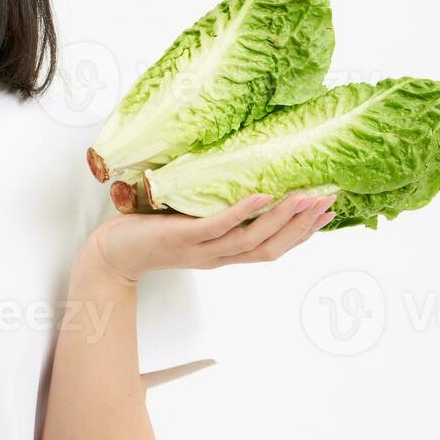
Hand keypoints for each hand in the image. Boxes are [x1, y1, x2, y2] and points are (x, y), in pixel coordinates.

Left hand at [83, 192, 337, 284]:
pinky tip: (262, 195)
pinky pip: (219, 226)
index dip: (302, 233)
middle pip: (271, 248)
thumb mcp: (191, 224)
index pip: (273, 248)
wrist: (112, 253)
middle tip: (328, 202)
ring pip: (252, 239)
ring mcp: (202, 249)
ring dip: (282, 218)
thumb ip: (216, 214)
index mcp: (223, 255)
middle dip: (302, 226)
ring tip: (305, 197)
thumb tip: (239, 182)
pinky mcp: (184, 237)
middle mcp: (218, 257)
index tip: (327, 213)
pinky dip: (243, 212)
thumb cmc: (150, 233)